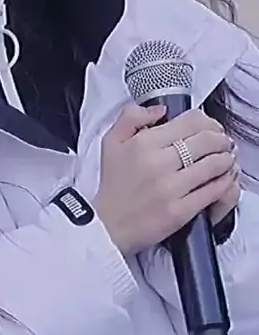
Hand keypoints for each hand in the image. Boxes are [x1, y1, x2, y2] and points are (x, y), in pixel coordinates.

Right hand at [93, 105, 237, 255]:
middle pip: (206, 141)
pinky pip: (213, 191)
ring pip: (214, 165)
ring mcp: (172, 187)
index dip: (208, 122)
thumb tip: (160, 110)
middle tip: (224, 142)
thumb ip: (132, 116)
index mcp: (144, 142)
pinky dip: (224, 181)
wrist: (107, 224)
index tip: (211, 127)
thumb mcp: (111, 141)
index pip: (190, 122)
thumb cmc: (113, 183)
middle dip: (221, 139)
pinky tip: (225, 177)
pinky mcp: (181, 211)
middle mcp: (159, 162)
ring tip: (227, 157)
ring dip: (226, 158)